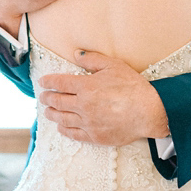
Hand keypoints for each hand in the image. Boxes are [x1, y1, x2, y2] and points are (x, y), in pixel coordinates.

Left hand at [38, 50, 168, 145]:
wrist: (148, 112)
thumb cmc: (133, 87)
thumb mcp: (114, 65)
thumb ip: (93, 59)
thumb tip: (76, 54)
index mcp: (86, 86)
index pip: (60, 83)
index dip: (49, 82)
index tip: (43, 82)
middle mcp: (83, 105)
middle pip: (58, 101)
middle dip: (47, 98)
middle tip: (42, 97)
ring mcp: (88, 122)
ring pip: (62, 119)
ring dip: (52, 114)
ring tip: (47, 111)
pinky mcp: (94, 136)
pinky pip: (73, 134)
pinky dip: (64, 130)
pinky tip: (61, 127)